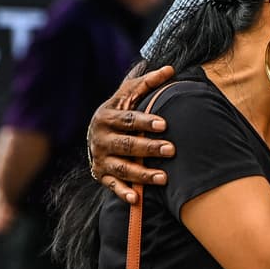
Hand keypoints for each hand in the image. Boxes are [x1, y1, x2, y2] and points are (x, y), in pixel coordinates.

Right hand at [88, 64, 175, 203]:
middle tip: (171, 150)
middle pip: (126, 145)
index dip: (145, 122)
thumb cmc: (121, 112)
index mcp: (106, 117)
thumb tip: (170, 69)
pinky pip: (112, 186)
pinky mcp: (102, 175)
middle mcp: (101, 139)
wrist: (98, 133)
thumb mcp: (127, 96)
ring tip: (164, 178)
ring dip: (142, 174)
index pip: (127, 120)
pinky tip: (136, 199)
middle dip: (149, 148)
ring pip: (122, 168)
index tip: (164, 124)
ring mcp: (101, 158)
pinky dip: (123, 193)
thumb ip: (146, 83)